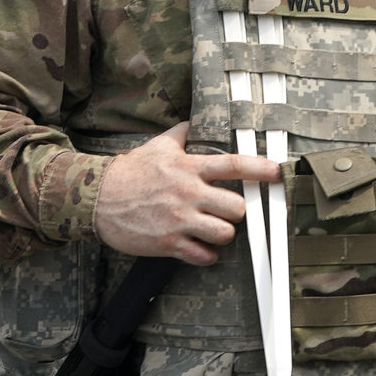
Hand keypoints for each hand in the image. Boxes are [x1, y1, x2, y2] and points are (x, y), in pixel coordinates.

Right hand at [93, 123, 280, 265]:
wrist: (97, 198)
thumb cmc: (130, 171)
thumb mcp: (158, 145)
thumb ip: (182, 133)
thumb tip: (196, 119)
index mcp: (189, 168)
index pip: (234, 165)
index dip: (260, 169)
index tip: (278, 173)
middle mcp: (188, 193)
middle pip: (237, 207)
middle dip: (237, 211)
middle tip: (228, 210)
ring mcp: (179, 220)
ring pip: (224, 234)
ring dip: (224, 235)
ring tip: (214, 230)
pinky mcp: (168, 243)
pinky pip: (203, 256)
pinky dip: (206, 255)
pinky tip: (200, 249)